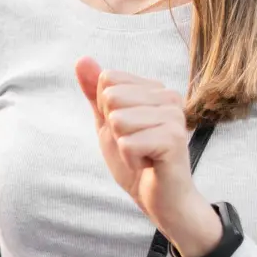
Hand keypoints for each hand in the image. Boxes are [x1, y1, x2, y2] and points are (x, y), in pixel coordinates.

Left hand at [74, 58, 221, 256]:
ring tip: (142, 153)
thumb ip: (94, 91)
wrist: (160, 198)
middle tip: (134, 143)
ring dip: (122, 145)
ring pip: (118, 120)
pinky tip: (148, 164)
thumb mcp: (107, 122)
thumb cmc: (136, 158)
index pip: (107, 80)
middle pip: (111, 96)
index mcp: (154, 88)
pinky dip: (129, 159)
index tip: (126, 129)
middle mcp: (169, 97)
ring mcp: (174, 117)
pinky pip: (127, 143)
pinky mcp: (174, 140)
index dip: (105, 110)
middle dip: (113, 126)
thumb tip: (82, 58)